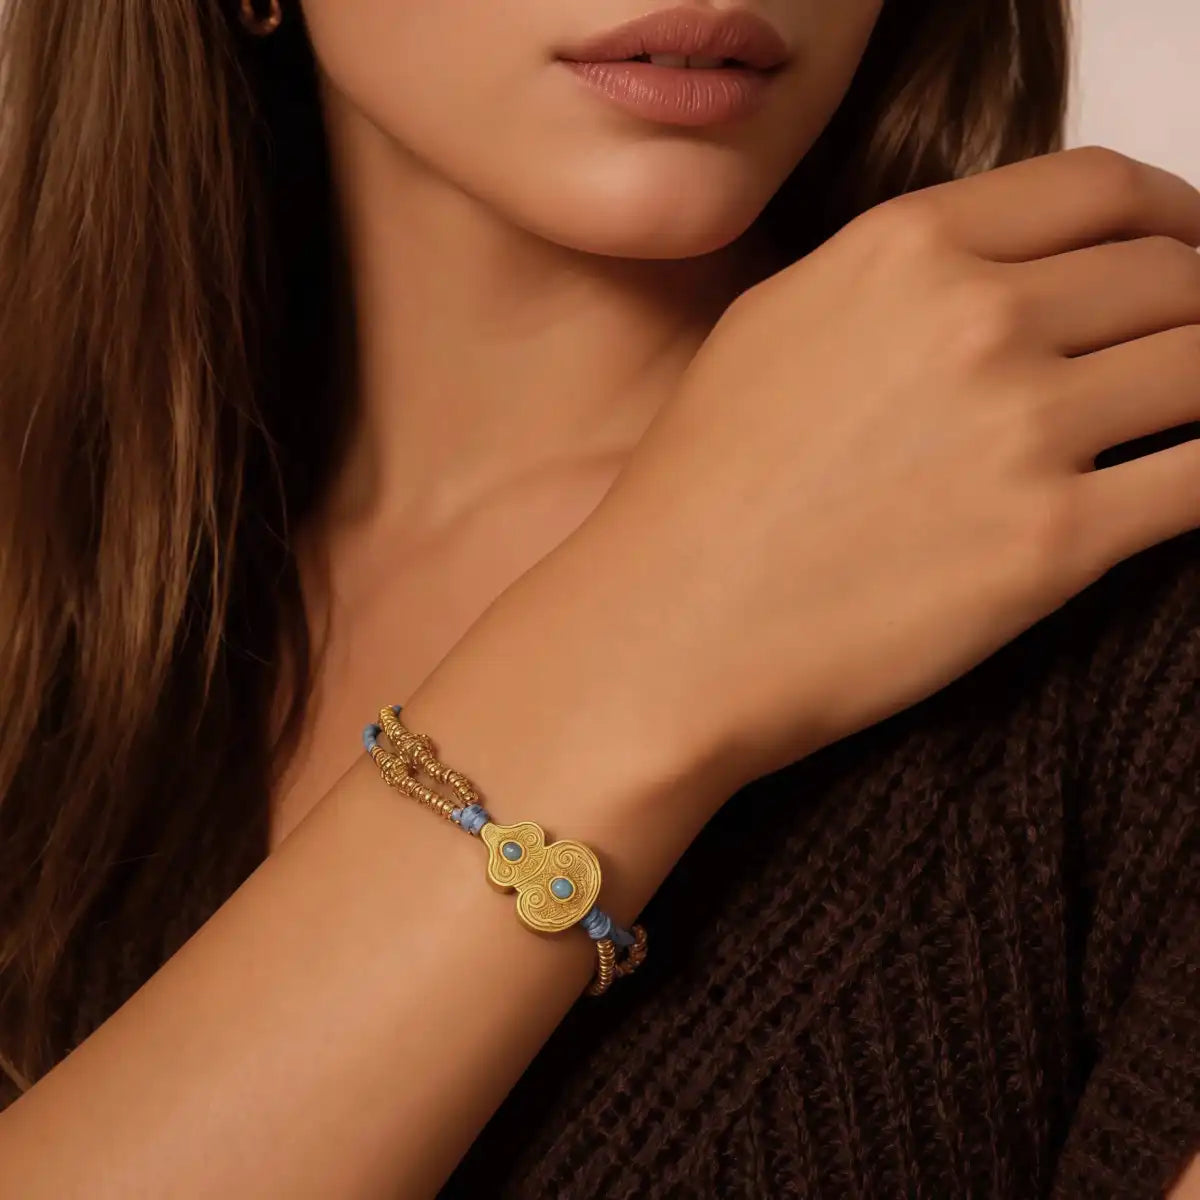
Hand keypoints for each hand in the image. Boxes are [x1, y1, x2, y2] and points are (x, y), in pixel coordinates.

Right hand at [563, 146, 1199, 793]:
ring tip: (1185, 424)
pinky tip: (1189, 488)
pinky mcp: (1053, 543)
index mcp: (904, 249)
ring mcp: (1022, 428)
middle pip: (1173, 277)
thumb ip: (894, 278)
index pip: (1102, 189)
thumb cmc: (699, 491)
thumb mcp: (775, 328)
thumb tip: (999, 277)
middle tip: (1189, 357)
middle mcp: (976, 318)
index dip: (1176, 218)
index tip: (1187, 256)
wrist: (668, 629)